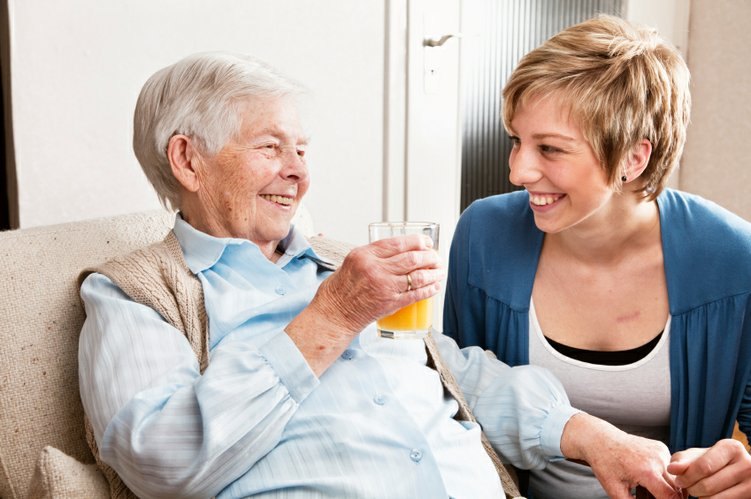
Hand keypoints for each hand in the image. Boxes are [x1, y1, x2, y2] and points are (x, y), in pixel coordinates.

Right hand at [314, 233, 443, 332]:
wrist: (333, 314)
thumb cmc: (340, 290)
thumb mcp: (352, 262)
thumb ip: (373, 256)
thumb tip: (397, 251)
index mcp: (364, 255)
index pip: (397, 243)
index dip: (417, 241)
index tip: (427, 242)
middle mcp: (375, 269)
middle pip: (412, 258)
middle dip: (430, 256)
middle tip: (436, 257)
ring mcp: (384, 287)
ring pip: (418, 276)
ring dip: (434, 273)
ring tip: (440, 271)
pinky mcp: (390, 304)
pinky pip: (415, 295)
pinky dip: (429, 290)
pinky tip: (435, 286)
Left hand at [560, 413, 682, 498]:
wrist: (600, 440)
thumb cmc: (605, 463)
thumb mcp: (614, 489)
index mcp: (647, 471)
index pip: (671, 496)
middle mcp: (658, 459)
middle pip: (675, 488)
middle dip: (666, 497)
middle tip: (647, 495)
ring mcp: (661, 451)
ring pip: (674, 478)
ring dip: (666, 487)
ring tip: (646, 487)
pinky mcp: (661, 447)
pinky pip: (669, 467)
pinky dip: (663, 476)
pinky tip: (648, 476)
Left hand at [668, 439, 750, 497]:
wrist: (738, 471)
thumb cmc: (713, 462)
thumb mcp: (697, 456)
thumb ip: (682, 461)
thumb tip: (672, 469)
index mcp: (731, 448)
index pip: (704, 467)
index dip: (687, 477)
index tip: (679, 481)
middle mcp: (746, 464)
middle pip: (708, 485)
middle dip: (692, 489)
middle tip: (689, 487)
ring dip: (701, 498)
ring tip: (699, 491)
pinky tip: (710, 496)